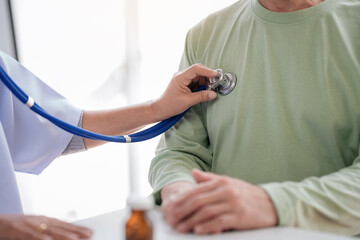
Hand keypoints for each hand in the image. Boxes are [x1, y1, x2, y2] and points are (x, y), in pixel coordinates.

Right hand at [0, 215, 91, 239]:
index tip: (89, 232)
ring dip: (62, 235)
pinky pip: (30, 235)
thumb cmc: (13, 227)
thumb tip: (59, 236)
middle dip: (75, 231)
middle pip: (60, 227)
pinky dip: (39, 238)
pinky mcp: (17, 230)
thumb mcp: (32, 228)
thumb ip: (46, 232)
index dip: (77, 228)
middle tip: (88, 235)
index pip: (64, 224)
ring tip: (75, 239)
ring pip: (48, 230)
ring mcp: (28, 224)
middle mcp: (38, 220)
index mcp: (42, 220)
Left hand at [151, 64, 216, 119]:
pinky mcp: (184, 83)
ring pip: (198, 76)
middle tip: (214, 84)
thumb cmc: (170, 105)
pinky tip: (203, 91)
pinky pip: (195, 81)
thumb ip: (201, 96)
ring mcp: (183, 79)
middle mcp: (181, 75)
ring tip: (208, 90)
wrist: (160, 109)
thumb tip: (213, 94)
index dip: (207, 71)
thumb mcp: (188, 101)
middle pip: (198, 71)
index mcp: (180, 77)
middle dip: (207, 77)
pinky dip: (201, 85)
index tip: (216, 75)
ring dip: (205, 82)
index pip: (196, 69)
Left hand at [161, 169, 277, 233]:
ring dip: (192, 221)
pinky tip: (198, 230)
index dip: (182, 199)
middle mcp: (227, 191)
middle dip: (183, 211)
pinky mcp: (241, 216)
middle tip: (172, 220)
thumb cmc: (246, 194)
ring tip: (181, 228)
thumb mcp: (229, 183)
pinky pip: (220, 221)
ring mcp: (234, 204)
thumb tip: (192, 173)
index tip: (172, 208)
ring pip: (207, 212)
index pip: (197, 190)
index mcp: (222, 182)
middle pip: (199, 201)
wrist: (272, 203)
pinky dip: (208, 226)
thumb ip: (210, 179)